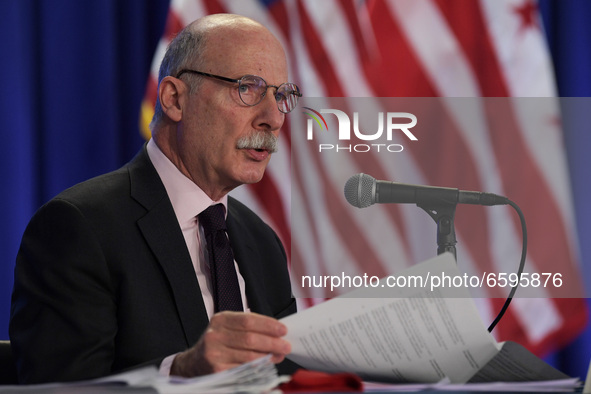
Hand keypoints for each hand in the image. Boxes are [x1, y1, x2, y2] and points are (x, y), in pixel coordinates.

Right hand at [170, 311, 290, 376]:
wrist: (194, 363)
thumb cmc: (218, 343)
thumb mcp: (228, 328)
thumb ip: (248, 327)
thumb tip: (277, 332)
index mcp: (220, 320)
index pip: (248, 320)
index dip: (268, 325)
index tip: (283, 329)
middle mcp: (215, 335)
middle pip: (250, 339)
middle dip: (272, 342)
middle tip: (286, 346)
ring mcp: (214, 354)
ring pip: (249, 356)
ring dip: (268, 357)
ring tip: (279, 355)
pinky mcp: (217, 371)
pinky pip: (244, 370)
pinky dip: (258, 369)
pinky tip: (266, 366)